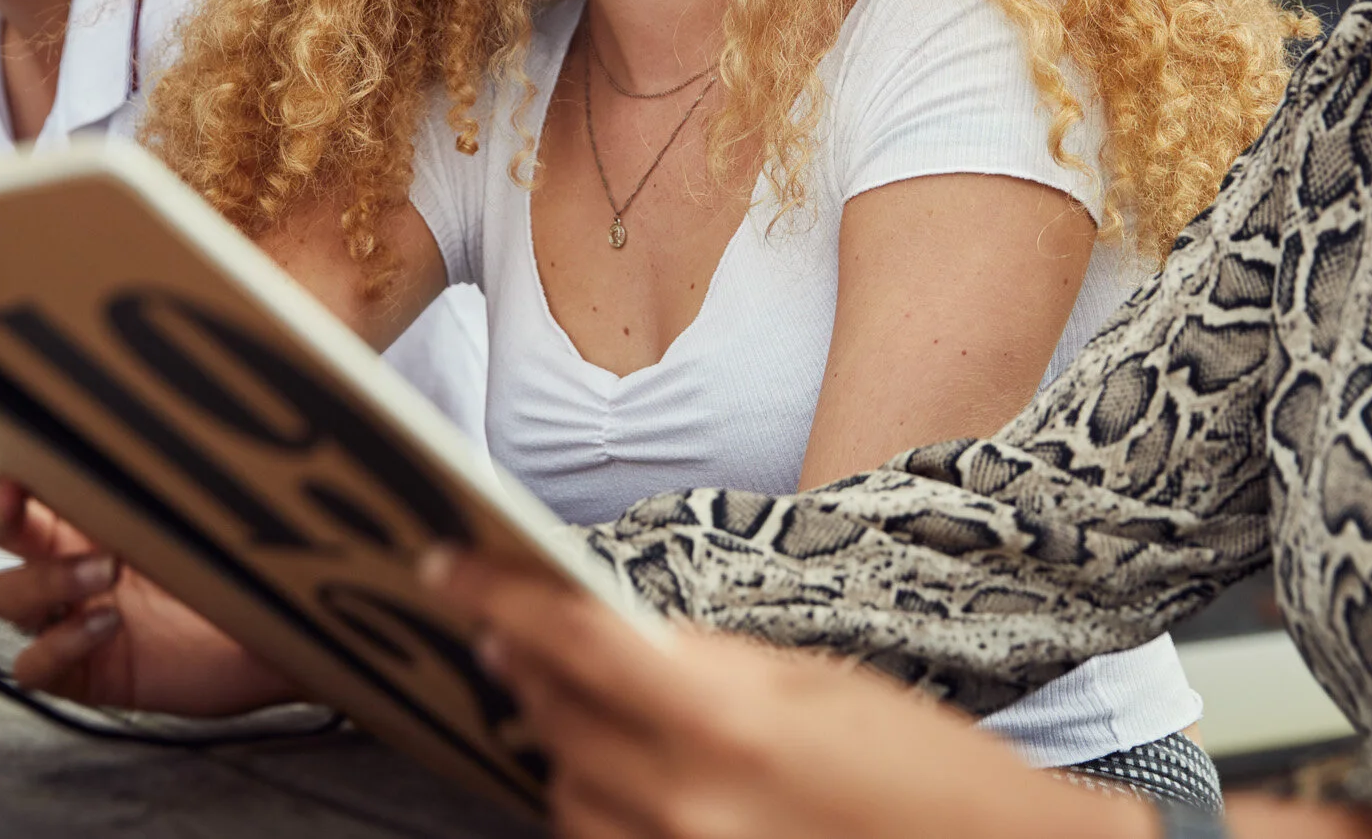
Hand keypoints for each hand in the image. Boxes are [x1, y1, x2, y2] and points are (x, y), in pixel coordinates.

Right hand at [0, 477, 300, 716]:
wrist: (278, 634)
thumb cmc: (242, 567)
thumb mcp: (200, 513)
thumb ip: (160, 482)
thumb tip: (134, 425)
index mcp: (91, 519)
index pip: (28, 492)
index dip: (7, 481)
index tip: (14, 474)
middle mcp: (71, 565)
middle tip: (18, 505)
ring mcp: (73, 619)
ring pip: (7, 598)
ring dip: (44, 580)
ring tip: (107, 572)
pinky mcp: (87, 673)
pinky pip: (34, 665)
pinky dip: (58, 645)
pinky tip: (106, 624)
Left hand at [425, 549, 1152, 838]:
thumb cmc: (922, 770)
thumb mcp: (814, 683)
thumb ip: (700, 663)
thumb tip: (602, 637)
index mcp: (723, 717)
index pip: (569, 638)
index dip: (496, 594)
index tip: (448, 564)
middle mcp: (684, 800)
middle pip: (553, 716)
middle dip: (522, 663)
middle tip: (500, 622)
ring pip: (562, 794)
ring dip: (558, 741)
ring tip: (569, 700)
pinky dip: (593, 807)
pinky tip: (617, 777)